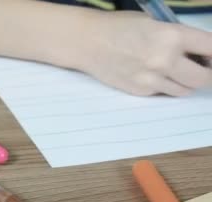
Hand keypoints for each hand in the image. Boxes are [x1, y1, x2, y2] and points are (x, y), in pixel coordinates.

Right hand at [77, 11, 211, 95]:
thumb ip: (179, 37)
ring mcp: (151, 79)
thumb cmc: (120, 27)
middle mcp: (164, 60)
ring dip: (185, 82)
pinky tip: (152, 74)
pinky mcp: (140, 91)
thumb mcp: (155, 23)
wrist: (87, 42)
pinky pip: (163, 93)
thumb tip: (200, 53)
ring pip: (185, 90)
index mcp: (172, 36)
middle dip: (207, 73)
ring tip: (175, 71)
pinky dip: (164, 85)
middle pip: (203, 78)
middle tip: (202, 68)